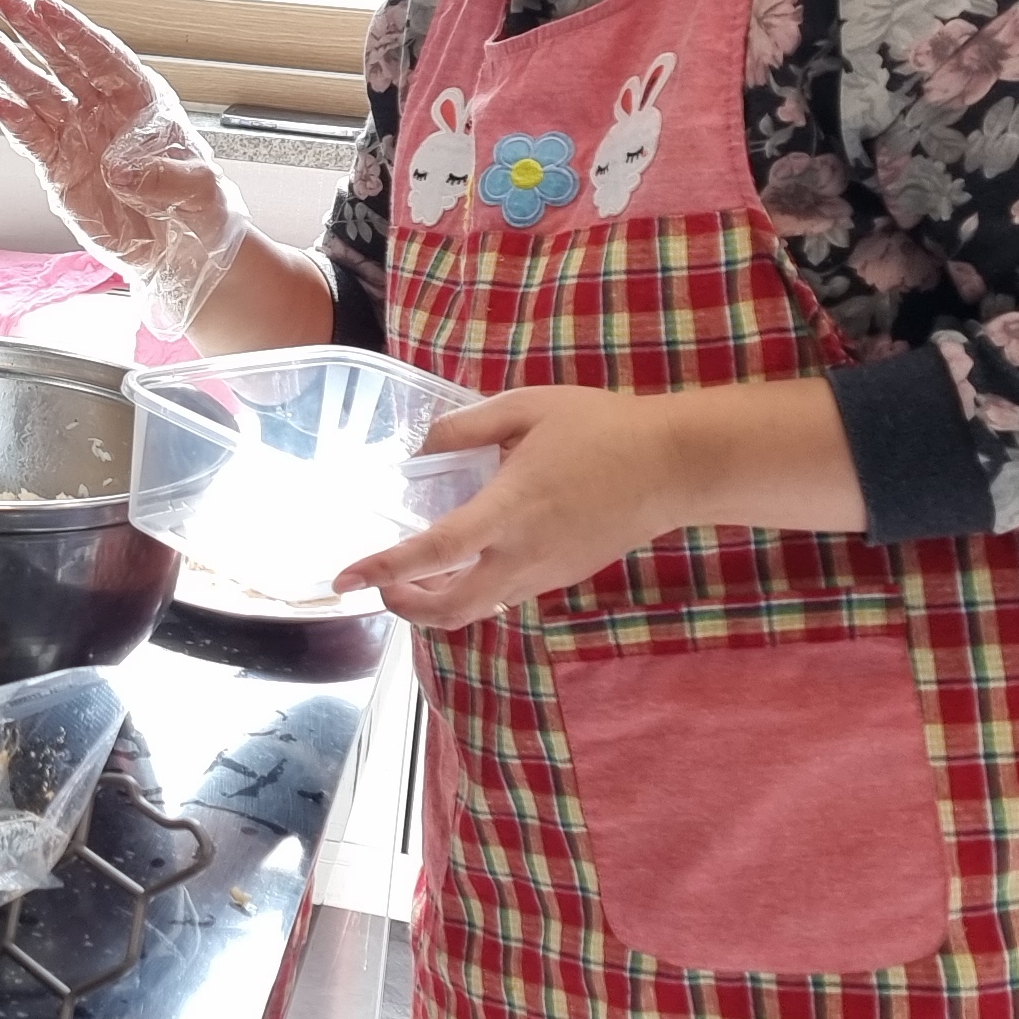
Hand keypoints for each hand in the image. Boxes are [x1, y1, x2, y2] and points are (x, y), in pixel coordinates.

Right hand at [0, 0, 248, 336]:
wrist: (181, 252)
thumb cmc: (199, 210)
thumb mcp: (199, 192)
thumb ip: (166, 177)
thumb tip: (121, 170)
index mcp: (141, 101)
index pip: (102, 56)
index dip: (72, 30)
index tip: (44, 6)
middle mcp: (104, 111)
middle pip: (63, 61)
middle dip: (33, 30)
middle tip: (4, 0)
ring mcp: (78, 138)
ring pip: (38, 93)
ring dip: (10, 66)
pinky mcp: (60, 170)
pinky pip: (33, 140)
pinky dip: (15, 123)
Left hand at [335, 379, 864, 628]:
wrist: (675, 464)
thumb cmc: (600, 427)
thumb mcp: (526, 408)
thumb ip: (466, 427)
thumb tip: (423, 449)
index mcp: (509, 510)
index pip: (433, 553)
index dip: (382, 569)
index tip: (343, 579)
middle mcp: (523, 555)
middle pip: (449, 609)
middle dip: (403, 604)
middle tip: (378, 583)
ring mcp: (545, 573)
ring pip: (477, 610)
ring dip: (434, 604)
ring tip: (409, 578)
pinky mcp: (562, 576)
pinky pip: (504, 597)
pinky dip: (470, 593)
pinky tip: (461, 565)